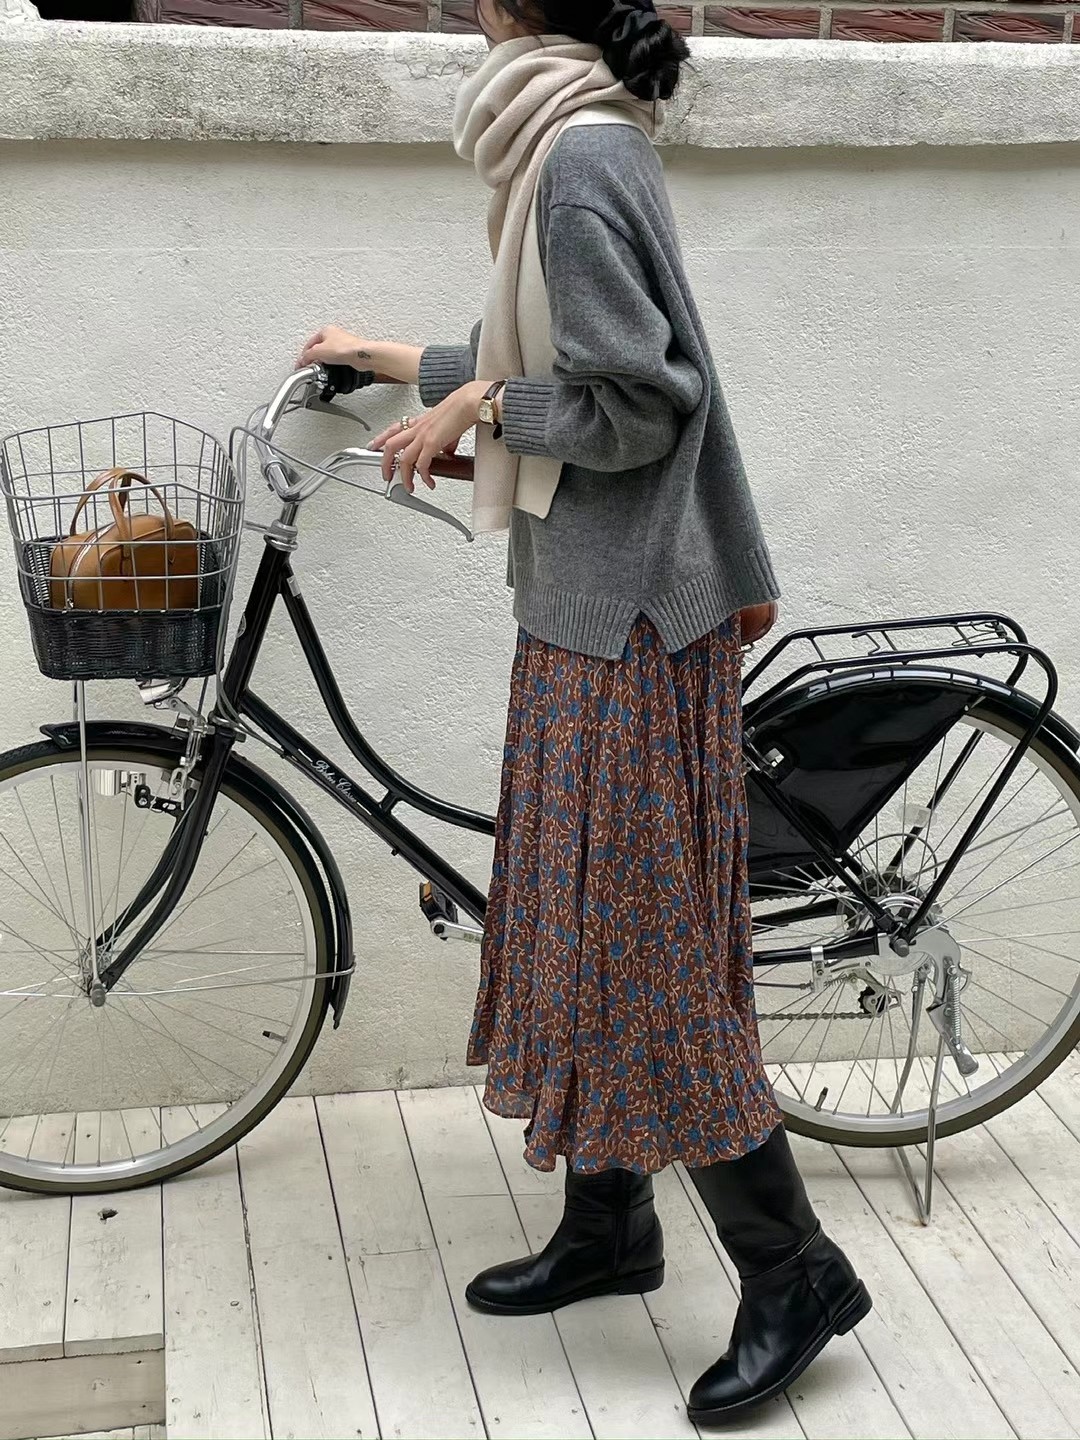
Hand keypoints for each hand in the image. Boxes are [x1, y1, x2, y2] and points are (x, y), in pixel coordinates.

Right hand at [297, 324, 377, 370]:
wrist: (361, 355)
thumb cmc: (344, 348)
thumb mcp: (318, 351)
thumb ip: (308, 356)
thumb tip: (303, 360)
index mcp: (325, 330)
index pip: (309, 343)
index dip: (303, 355)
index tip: (301, 364)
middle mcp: (334, 335)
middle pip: (318, 348)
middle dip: (313, 358)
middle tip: (311, 366)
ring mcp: (342, 345)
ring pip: (328, 355)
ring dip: (323, 362)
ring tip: (322, 368)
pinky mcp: (348, 354)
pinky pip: (336, 360)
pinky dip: (332, 365)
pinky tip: (333, 368)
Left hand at [371, 381, 487, 492]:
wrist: (468, 402)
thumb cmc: (461, 408)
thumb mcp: (448, 426)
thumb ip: (445, 440)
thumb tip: (447, 450)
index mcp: (419, 422)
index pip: (394, 429)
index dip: (381, 438)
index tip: (374, 446)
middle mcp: (417, 428)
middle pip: (391, 446)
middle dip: (385, 463)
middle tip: (386, 475)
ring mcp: (423, 435)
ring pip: (404, 459)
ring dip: (405, 476)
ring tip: (409, 487)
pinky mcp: (431, 443)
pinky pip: (422, 465)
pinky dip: (424, 476)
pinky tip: (428, 482)